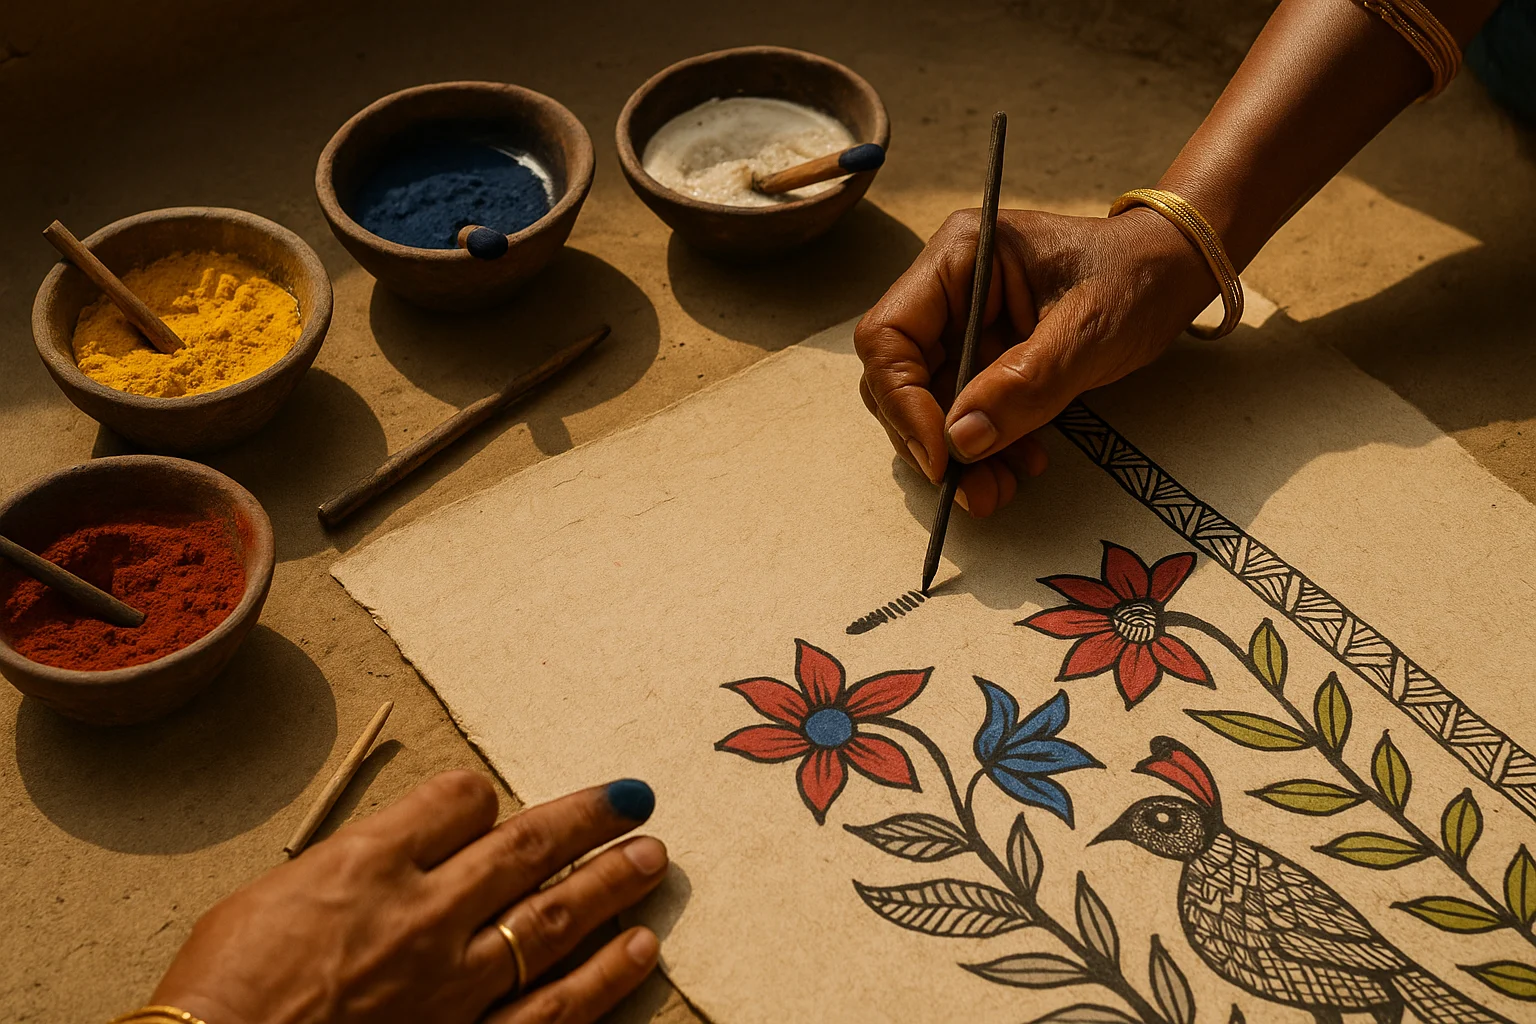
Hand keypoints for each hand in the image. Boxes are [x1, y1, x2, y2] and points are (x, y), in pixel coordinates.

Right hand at [150, 771, 666, 1023]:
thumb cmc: (221, 992)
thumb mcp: (271, 896)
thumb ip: (353, 865)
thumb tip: (406, 848)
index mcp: (367, 862)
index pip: (459, 799)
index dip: (480, 796)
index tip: (491, 802)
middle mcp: (421, 912)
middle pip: (526, 848)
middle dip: (586, 819)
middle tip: (633, 799)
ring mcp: (449, 982)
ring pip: (552, 920)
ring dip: (610, 884)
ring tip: (652, 858)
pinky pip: (552, 1009)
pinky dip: (602, 977)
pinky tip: (638, 949)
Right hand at [854, 206, 1214, 515]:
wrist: (1174, 272)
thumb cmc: (1136, 278)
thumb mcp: (1086, 332)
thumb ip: (1023, 385)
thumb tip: (960, 443)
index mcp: (958, 256)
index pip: (889, 335)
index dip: (902, 400)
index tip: (941, 455)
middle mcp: (945, 290)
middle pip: (897, 376)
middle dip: (929, 439)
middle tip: (972, 490)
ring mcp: (960, 326)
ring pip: (927, 404)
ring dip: (957, 455)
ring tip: (999, 491)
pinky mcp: (982, 357)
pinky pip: (963, 413)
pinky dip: (984, 448)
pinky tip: (1020, 464)